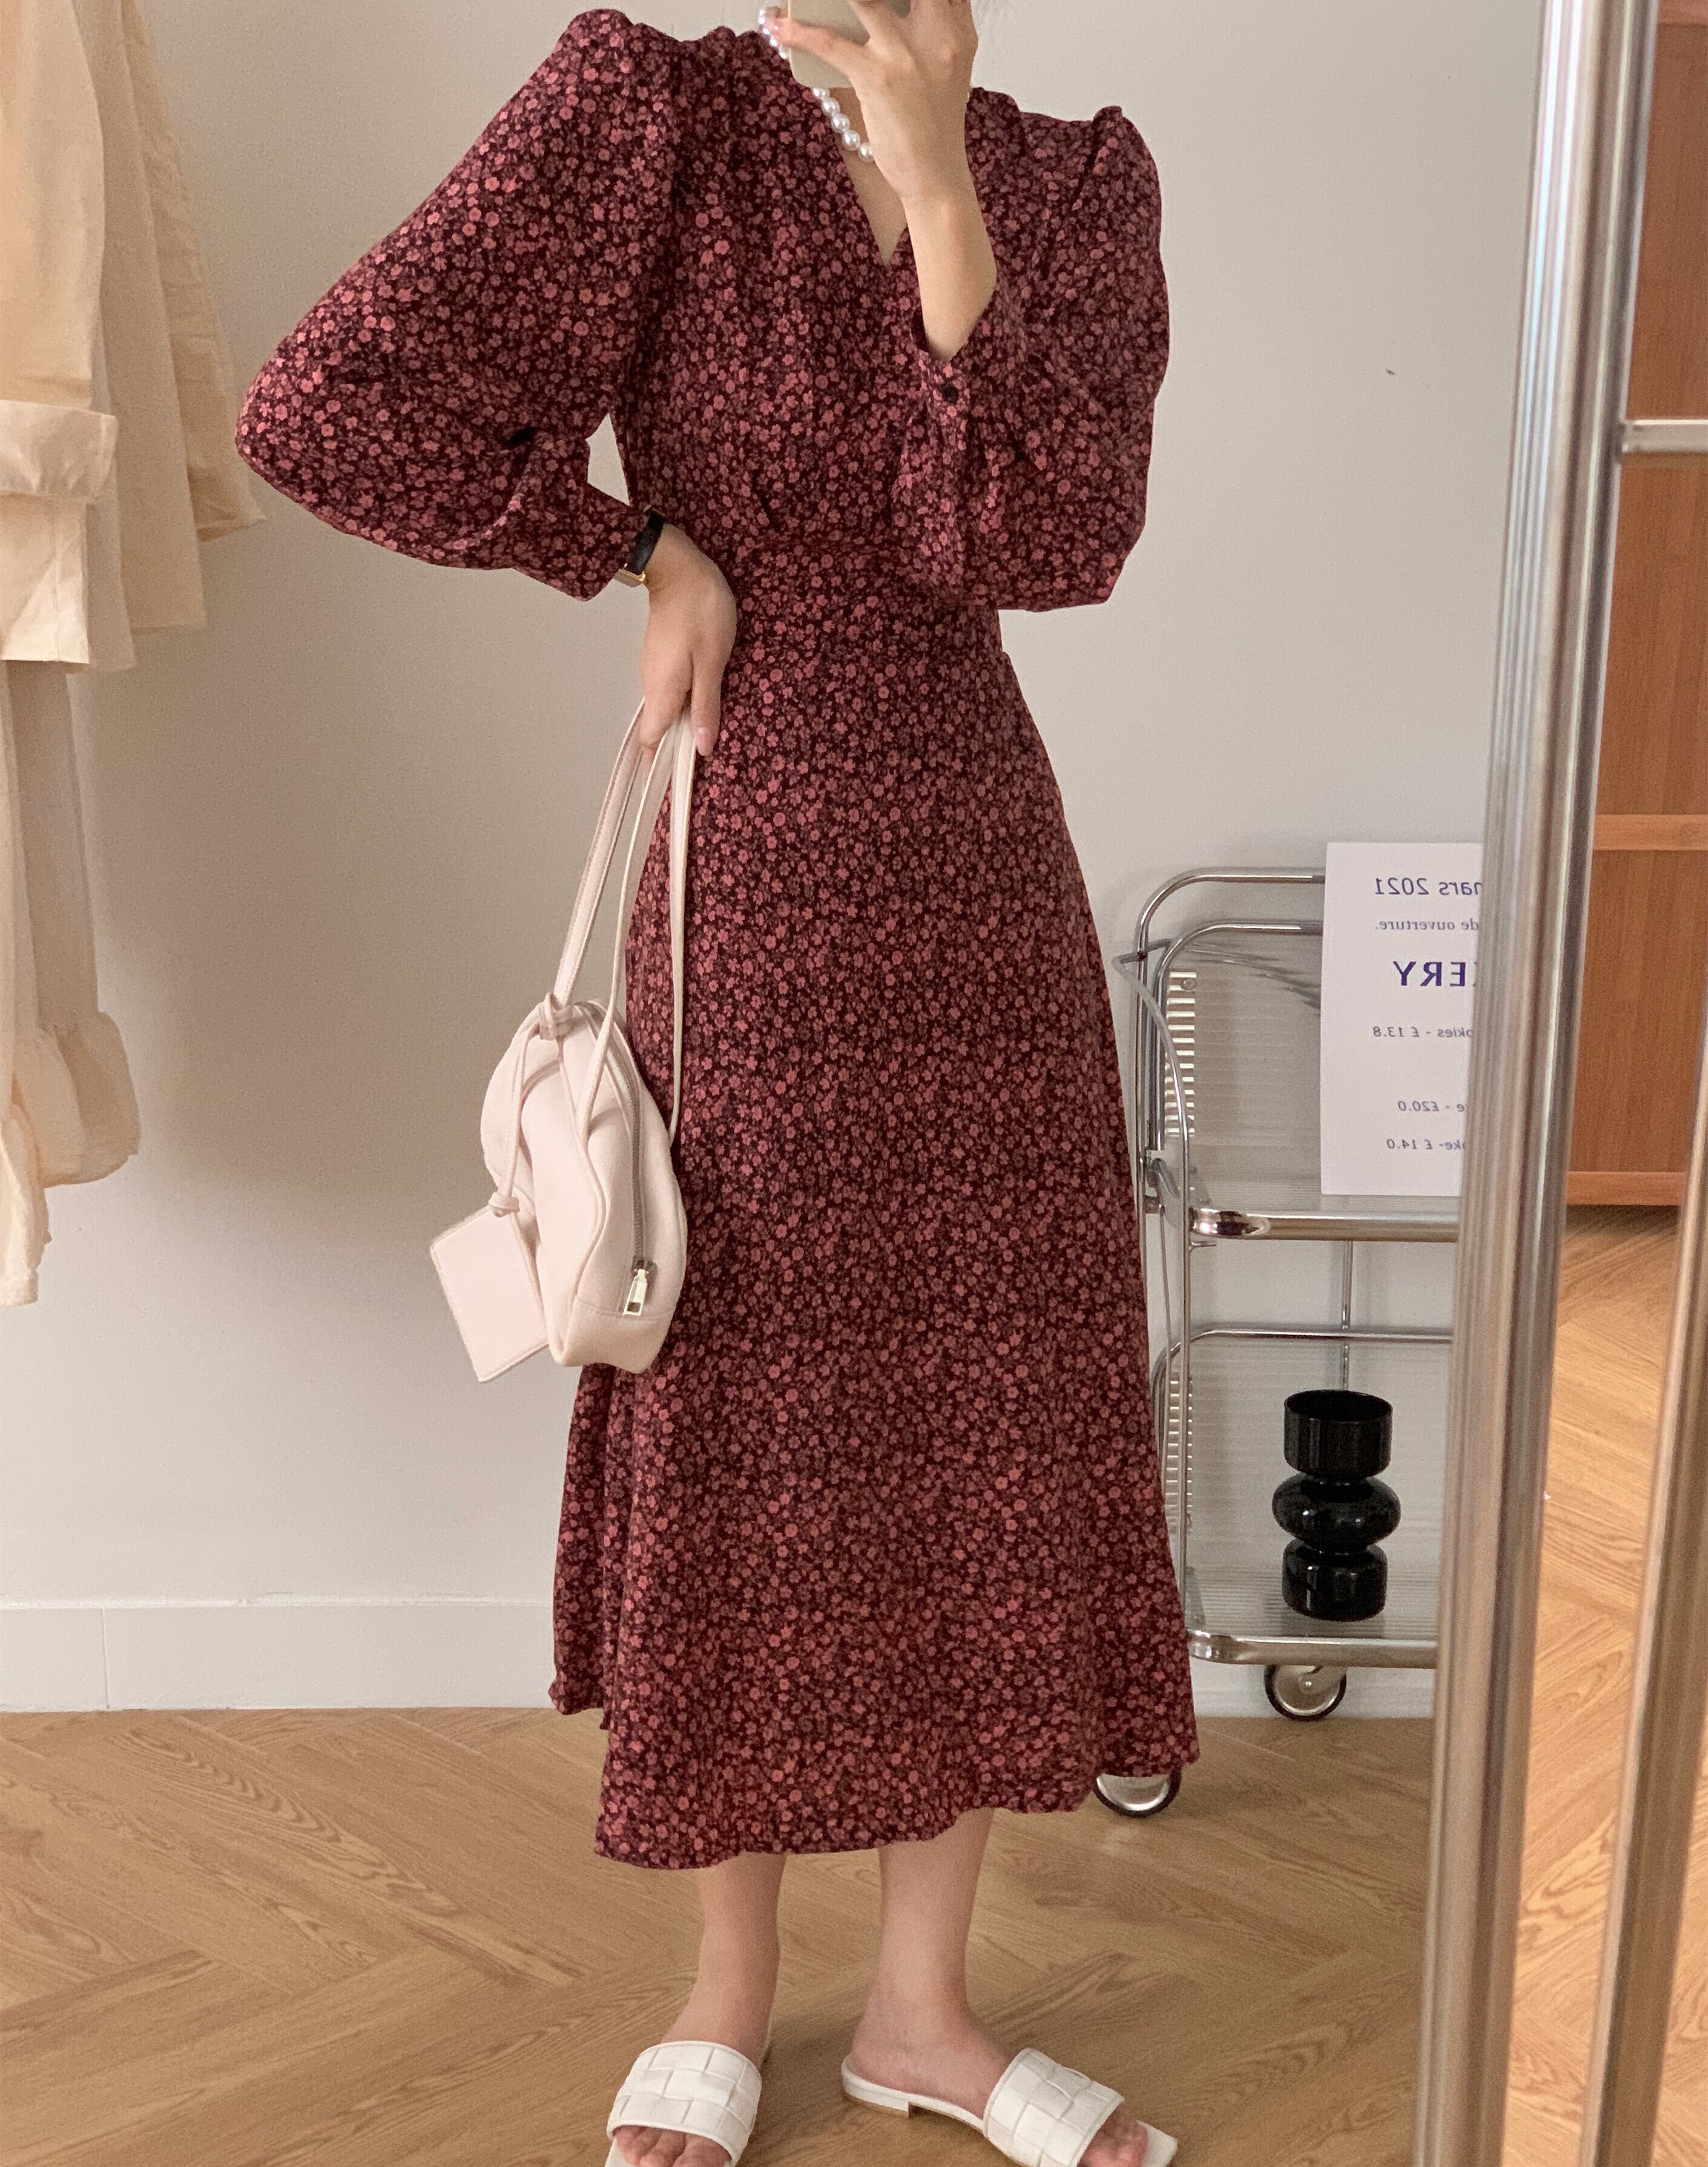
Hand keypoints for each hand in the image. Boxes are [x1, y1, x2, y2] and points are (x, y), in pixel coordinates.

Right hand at [634, 523, 736, 756]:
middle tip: (689, 775)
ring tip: (700, 741)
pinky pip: (667, 690)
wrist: (681, 567)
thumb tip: (703, 747)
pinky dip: (680, 704)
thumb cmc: (701, 611)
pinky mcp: (660, 656)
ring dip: (678, 726)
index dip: (656, 767)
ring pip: (662, 709)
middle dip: (670, 752)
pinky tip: (699, 705)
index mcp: (662, 691)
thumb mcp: (713, 664)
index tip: (664, 791)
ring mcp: (652, 669)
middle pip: (656, 728)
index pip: (650, 741)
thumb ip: (707, 706)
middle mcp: (650, 684)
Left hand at [766, 0, 978, 209]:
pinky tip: (778, 27)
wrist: (937, 177)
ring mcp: (906, 54)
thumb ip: (935, 31)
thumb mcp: (949, 70)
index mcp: (957, 29)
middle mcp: (937, 32)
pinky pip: (830, 44)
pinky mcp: (877, 78)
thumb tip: (900, 8)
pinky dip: (799, 32)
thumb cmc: (936, 127)